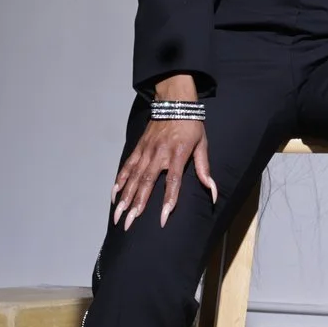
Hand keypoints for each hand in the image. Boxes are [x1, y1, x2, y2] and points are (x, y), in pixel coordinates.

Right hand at [111, 86, 217, 230]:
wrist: (175, 102)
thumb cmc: (191, 126)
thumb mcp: (202, 145)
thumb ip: (204, 170)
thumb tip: (213, 193)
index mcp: (178, 155)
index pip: (173, 183)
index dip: (168, 201)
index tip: (163, 218)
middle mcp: (159, 154)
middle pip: (146, 184)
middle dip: (136, 205)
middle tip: (128, 223)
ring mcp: (146, 151)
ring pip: (133, 178)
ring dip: (124, 197)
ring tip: (118, 214)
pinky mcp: (138, 148)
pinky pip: (127, 166)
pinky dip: (120, 180)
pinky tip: (114, 194)